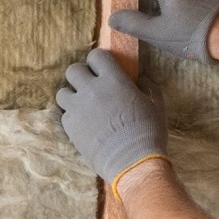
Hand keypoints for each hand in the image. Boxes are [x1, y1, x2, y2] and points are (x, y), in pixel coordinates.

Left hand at [54, 50, 167, 191]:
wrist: (133, 162)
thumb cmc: (148, 132)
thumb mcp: (156, 104)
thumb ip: (148, 87)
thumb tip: (142, 80)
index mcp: (114, 79)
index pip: (96, 56)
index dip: (98, 62)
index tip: (102, 70)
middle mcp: (92, 89)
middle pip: (73, 70)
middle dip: (81, 76)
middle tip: (90, 87)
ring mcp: (78, 108)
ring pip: (62, 92)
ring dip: (72, 96)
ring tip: (83, 105)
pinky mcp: (70, 127)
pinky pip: (64, 114)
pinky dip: (72, 117)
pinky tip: (84, 124)